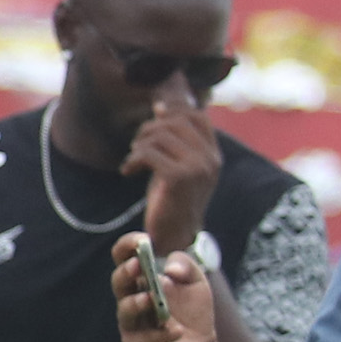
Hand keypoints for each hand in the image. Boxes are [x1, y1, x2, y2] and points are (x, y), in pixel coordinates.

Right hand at [113, 232, 216, 341]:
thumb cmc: (193, 312)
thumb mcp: (197, 282)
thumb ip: (186, 266)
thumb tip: (169, 271)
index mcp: (140, 280)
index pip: (123, 257)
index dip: (128, 246)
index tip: (143, 239)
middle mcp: (130, 299)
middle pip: (118, 282)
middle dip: (126, 272)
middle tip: (139, 265)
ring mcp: (131, 324)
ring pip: (125, 310)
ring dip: (137, 303)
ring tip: (152, 299)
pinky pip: (143, 339)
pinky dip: (161, 334)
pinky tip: (176, 331)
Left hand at [126, 93, 222, 254]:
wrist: (174, 236)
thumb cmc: (170, 199)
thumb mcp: (176, 165)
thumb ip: (174, 140)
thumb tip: (162, 106)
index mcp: (212, 154)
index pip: (197, 117)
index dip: (173, 111)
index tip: (154, 116)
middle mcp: (210, 159)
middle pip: (175, 122)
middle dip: (149, 129)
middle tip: (137, 146)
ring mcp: (197, 167)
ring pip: (160, 136)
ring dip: (139, 146)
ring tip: (132, 161)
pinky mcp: (179, 178)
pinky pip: (149, 153)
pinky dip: (133, 160)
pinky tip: (128, 171)